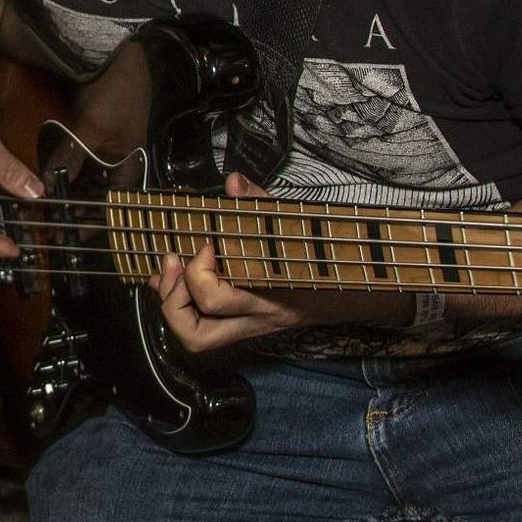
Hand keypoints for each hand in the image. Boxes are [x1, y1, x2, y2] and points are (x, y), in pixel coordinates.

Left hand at [148, 173, 406, 350]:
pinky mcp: (239, 325)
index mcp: (269, 296)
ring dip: (171, 307)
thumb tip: (234, 182)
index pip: (218, 301)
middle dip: (173, 301)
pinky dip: (176, 301)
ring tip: (170, 271)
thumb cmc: (318, 255)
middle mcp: (254, 319)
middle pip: (197, 336)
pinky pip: (198, 326)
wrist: (352, 292)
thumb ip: (260, 204)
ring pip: (195, 339)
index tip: (206, 243)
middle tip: (175, 263)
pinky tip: (171, 276)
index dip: (198, 272)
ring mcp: (246, 327)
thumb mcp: (293, 225)